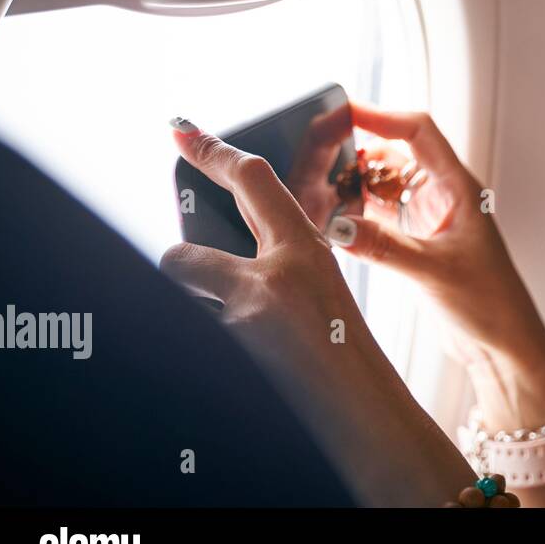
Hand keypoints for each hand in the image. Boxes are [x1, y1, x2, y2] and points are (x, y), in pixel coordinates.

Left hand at [159, 119, 473, 505]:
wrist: (364, 412)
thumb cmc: (346, 351)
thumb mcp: (322, 291)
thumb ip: (279, 263)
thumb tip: (224, 253)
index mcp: (306, 251)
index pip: (252, 181)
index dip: (212, 151)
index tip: (181, 131)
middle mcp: (273, 277)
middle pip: (183, 252)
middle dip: (181, 267)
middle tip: (197, 277)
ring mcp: (245, 317)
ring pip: (183, 293)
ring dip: (198, 309)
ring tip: (243, 337)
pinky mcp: (229, 347)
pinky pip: (195, 328)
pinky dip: (211, 339)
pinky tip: (247, 359)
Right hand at [330, 102, 544, 429]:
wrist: (502, 345)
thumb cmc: (491, 304)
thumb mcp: (434, 272)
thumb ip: (385, 248)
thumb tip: (338, 227)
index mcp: (458, 188)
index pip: (418, 132)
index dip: (381, 116)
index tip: (343, 112)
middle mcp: (442, 196)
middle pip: (394, 152)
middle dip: (357, 147)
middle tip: (317, 150)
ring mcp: (427, 219)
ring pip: (383, 184)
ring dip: (354, 183)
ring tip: (318, 185)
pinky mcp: (415, 243)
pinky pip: (379, 215)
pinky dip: (356, 213)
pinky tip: (332, 219)